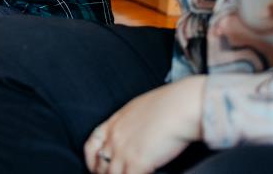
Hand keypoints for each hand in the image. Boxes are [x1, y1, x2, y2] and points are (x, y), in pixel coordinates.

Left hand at [84, 76, 204, 173]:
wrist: (181, 106)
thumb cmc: (169, 104)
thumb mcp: (140, 109)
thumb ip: (132, 123)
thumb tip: (137, 134)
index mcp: (114, 123)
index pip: (92, 145)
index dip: (91, 160)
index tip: (96, 167)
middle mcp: (115, 138)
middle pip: (100, 165)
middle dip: (105, 173)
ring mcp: (124, 151)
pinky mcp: (138, 162)